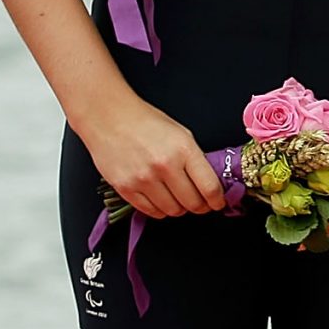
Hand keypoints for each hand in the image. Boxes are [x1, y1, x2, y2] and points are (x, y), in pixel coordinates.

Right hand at [76, 94, 228, 218]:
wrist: (109, 118)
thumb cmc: (146, 122)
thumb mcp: (181, 134)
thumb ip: (195, 159)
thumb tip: (208, 184)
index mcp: (184, 149)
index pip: (209, 187)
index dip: (217, 200)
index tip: (218, 203)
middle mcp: (165, 166)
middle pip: (192, 203)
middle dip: (201, 206)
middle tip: (202, 203)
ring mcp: (144, 180)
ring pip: (172, 210)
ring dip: (180, 209)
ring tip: (179, 199)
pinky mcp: (125, 189)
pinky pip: (151, 211)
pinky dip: (160, 210)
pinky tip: (162, 200)